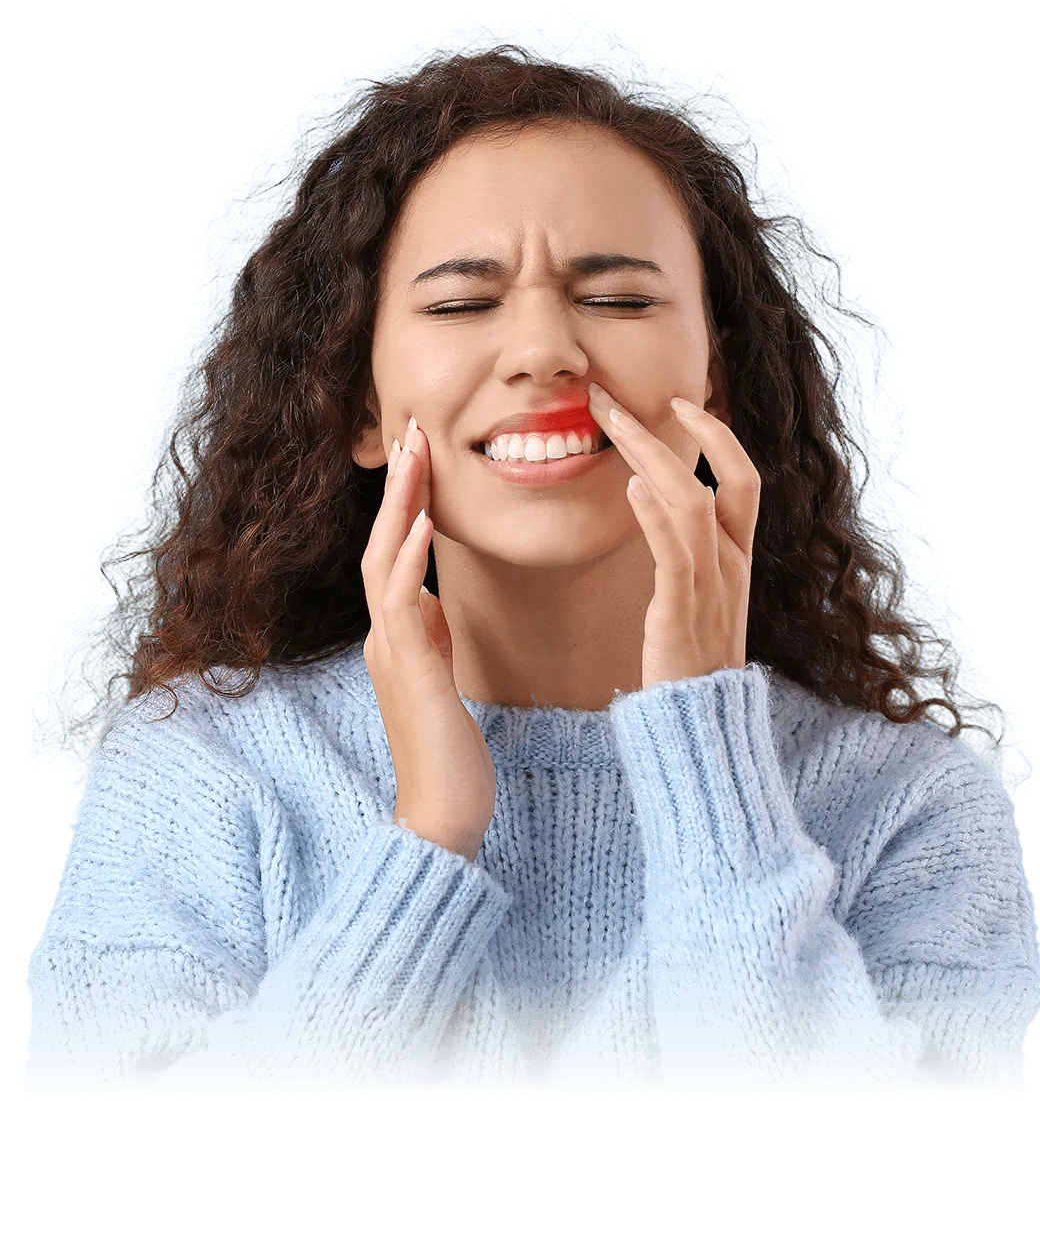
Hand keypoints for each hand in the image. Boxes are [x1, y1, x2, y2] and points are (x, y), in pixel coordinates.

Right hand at [360, 416, 496, 862]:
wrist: (443, 818)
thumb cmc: (450, 756)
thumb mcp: (442, 682)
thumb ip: (431, 639)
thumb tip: (429, 601)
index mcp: (397, 637)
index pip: (394, 554)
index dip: (406, 504)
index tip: (422, 456)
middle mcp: (386, 638)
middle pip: (381, 544)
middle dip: (398, 487)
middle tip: (413, 430)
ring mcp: (391, 655)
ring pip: (382, 563)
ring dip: (399, 506)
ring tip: (415, 455)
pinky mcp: (410, 674)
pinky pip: (401, 607)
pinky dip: (409, 562)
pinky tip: (423, 526)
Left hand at [587, 383, 759, 692]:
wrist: (702, 729)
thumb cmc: (690, 666)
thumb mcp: (698, 603)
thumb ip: (686, 558)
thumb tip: (655, 512)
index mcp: (740, 560)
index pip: (744, 480)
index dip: (718, 436)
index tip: (681, 403)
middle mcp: (734, 566)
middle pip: (723, 479)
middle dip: (678, 430)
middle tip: (619, 400)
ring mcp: (713, 589)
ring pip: (694, 504)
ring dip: (652, 457)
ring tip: (612, 425)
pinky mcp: (681, 613)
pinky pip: (676, 554)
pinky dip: (655, 514)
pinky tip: (631, 485)